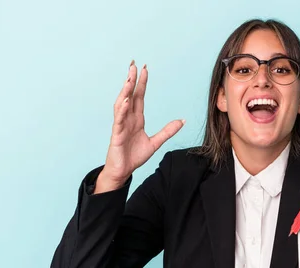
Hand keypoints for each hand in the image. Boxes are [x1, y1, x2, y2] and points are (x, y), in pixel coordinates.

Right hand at [99, 60, 184, 187]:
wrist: (123, 171)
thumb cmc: (134, 156)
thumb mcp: (155, 142)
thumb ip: (168, 131)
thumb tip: (182, 121)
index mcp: (136, 119)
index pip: (139, 96)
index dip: (142, 83)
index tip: (145, 69)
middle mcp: (127, 119)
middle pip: (129, 95)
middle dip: (131, 79)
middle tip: (133, 64)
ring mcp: (121, 125)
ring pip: (122, 104)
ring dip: (125, 90)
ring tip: (129, 77)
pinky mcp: (117, 134)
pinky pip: (119, 120)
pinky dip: (122, 109)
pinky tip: (126, 100)